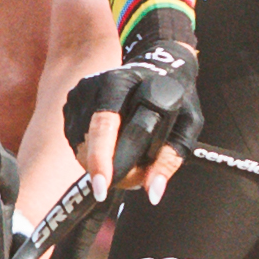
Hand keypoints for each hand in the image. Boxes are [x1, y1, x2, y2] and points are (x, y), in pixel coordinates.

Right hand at [63, 17, 198, 198]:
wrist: (158, 66)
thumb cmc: (176, 97)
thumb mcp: (187, 122)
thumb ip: (172, 157)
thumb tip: (153, 193)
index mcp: (119, 83)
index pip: (105, 126)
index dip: (102, 159)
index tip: (102, 187)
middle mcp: (93, 86)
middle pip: (90, 142)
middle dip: (105, 170)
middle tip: (122, 184)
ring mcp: (78, 95)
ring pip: (82, 148)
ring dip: (103, 164)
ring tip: (130, 157)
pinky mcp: (70, 105)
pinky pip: (78, 143)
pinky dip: (95, 154)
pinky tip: (115, 144)